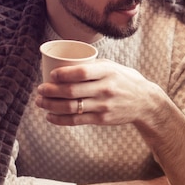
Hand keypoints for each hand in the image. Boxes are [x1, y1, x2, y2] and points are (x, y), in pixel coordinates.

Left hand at [36, 59, 165, 126]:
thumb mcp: (113, 67)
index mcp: (107, 72)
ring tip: (40, 102)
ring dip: (51, 105)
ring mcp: (103, 105)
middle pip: (71, 91)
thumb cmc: (124, 80)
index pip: (81, 72)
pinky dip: (59, 119)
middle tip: (40, 90)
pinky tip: (50, 116)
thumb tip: (65, 64)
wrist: (144, 102)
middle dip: (50, 91)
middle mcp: (105, 89)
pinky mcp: (101, 119)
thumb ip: (92, 66)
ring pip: (70, 107)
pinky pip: (76, 120)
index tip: (51, 74)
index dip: (63, 74)